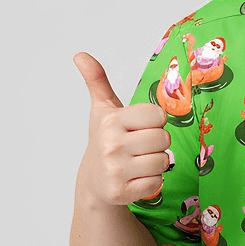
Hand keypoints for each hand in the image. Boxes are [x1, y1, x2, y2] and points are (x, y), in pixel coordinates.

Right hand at [73, 52, 170, 207]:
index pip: (159, 116)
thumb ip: (97, 81)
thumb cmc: (106, 140)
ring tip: (138, 162)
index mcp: (112, 121)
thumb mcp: (102, 110)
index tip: (141, 127)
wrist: (94, 181)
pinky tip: (136, 178)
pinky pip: (157, 183)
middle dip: (157, 144)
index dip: (155, 122)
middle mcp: (111, 144)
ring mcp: (115, 169)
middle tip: (140, 147)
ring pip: (163, 162)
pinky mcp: (121, 191)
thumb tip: (80, 54)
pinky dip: (152, 182)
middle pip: (164, 140)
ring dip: (156, 163)